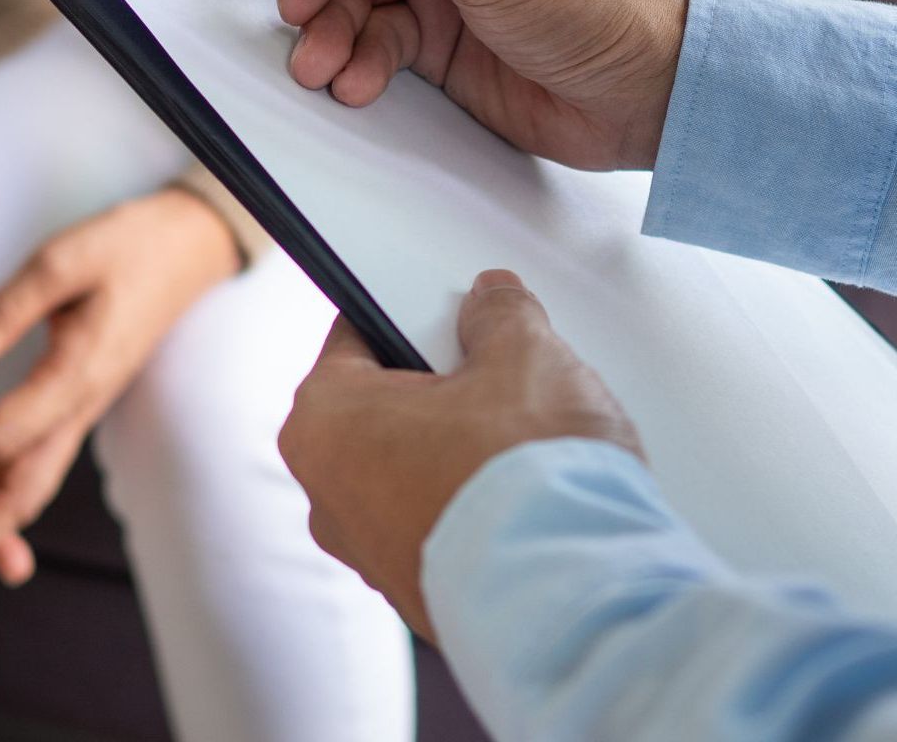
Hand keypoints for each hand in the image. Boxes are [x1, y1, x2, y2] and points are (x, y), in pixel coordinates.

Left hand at [0, 186, 240, 594]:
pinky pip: (38, 459)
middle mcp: (84, 402)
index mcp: (79, 372)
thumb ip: (7, 311)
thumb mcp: (64, 261)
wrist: (188, 249)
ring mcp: (86, 405)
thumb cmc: (131, 247)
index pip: (4, 435)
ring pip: (31, 483)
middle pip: (24, 490)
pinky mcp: (82, 397)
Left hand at [278, 270, 642, 639]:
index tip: (444, 311)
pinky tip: (524, 492)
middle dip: (440, 384)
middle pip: (384, 403)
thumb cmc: (526, 483)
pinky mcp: (418, 595)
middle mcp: (329, 497)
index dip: (410, 314)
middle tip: (497, 372)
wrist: (578, 601)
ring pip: (412, 465)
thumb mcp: (522, 354)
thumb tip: (492, 302)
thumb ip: (500, 314)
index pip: (356, 335)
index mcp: (324, 422)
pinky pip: (439, 520)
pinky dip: (473, 501)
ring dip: (459, 445)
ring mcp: (372, 554)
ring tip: (521, 436)